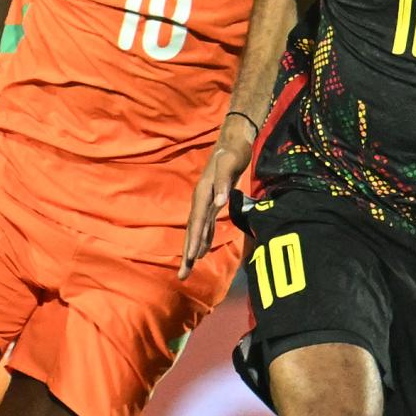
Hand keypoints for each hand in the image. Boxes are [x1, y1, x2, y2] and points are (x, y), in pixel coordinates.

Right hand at [179, 122, 255, 278]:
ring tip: (188, 268)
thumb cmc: (233, 152)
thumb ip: (224, 184)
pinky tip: (202, 250)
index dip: (193, 241)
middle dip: (187, 253)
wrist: (234, 140)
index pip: (197, 221)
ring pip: (197, 230)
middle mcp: (201, 199)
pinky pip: (205, 224)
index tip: (190, 259)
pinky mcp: (213, 201)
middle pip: (192, 230)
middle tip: (182, 275)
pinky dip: (203, 238)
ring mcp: (206, 201)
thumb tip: (219, 203)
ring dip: (193, 249)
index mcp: (203, 193)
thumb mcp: (230, 165)